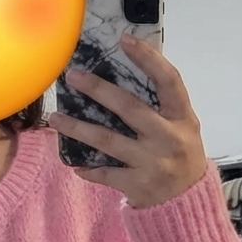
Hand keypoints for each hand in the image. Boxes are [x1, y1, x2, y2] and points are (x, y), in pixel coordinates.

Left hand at [47, 34, 207, 207]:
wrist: (187, 201)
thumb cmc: (180, 153)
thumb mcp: (182, 126)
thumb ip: (161, 105)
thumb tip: (125, 70)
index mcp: (182, 117)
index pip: (168, 80)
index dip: (148, 59)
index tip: (125, 40)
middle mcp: (168, 138)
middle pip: (129, 108)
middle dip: (98, 90)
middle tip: (72, 76)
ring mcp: (152, 163)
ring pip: (108, 140)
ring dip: (77, 128)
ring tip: (54, 118)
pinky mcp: (137, 185)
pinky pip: (105, 173)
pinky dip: (88, 169)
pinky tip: (73, 163)